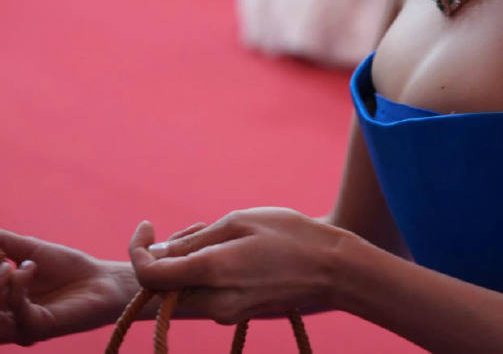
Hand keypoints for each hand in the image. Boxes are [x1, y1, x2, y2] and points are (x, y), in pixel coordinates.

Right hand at [0, 231, 129, 344]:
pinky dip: (18, 286)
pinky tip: (29, 268)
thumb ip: (3, 244)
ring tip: (8, 266)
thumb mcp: (28, 250)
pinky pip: (18, 312)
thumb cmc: (65, 268)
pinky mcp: (39, 328)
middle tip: (1, 261)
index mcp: (1, 305)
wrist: (100, 279)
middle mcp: (6, 321)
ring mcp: (20, 327)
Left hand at [129, 209, 345, 324]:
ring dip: (188, 261)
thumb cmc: (288, 236)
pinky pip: (206, 294)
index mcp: (212, 272)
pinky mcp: (237, 314)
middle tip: (198, 225)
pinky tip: (231, 250)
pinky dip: (205, 272)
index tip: (146, 225)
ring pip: (185, 288)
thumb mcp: (239, 222)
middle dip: (168, 253)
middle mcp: (214, 302)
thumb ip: (194, 240)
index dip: (137, 250)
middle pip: (166, 283)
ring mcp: (226, 313)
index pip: (150, 276)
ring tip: (220, 232)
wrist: (331, 268)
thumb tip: (158, 253)